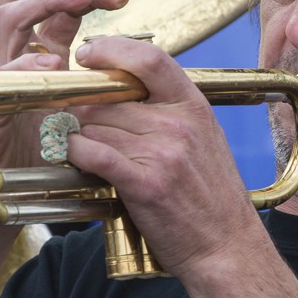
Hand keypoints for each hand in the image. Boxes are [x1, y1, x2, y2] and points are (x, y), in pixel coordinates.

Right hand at [0, 0, 129, 176]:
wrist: (2, 198)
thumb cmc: (40, 155)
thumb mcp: (74, 108)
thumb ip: (91, 77)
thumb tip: (126, 51)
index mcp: (38, 52)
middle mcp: (14, 56)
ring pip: (10, 19)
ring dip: (46, 2)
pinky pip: (2, 76)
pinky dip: (25, 64)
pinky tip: (51, 63)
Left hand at [65, 34, 263, 277]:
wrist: (226, 248)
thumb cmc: (211, 197)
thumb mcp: (204, 139)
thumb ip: (169, 111)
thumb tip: (121, 87)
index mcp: (194, 107)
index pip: (149, 59)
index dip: (111, 49)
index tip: (87, 53)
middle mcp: (179, 124)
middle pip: (109, 97)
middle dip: (83, 105)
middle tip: (70, 114)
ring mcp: (162, 153)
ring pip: (95, 125)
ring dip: (78, 133)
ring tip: (78, 144)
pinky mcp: (143, 184)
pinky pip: (93, 153)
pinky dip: (74, 151)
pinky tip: (72, 153)